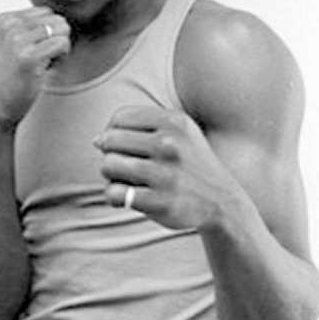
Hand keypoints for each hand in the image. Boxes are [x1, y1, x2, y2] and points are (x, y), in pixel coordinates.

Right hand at [0, 7, 70, 125]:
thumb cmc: (12, 74)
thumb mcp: (13, 42)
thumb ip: (31, 26)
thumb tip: (64, 21)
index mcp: (5, 20)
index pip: (46, 13)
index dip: (49, 32)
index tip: (37, 49)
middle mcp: (10, 26)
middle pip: (57, 19)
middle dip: (57, 38)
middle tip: (45, 57)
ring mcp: (18, 41)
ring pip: (62, 29)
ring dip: (61, 47)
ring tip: (46, 62)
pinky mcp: (29, 57)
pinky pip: (62, 43)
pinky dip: (62, 56)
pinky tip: (49, 68)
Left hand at [95, 106, 241, 230]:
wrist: (222, 201)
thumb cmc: (188, 161)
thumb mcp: (177, 130)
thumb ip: (139, 125)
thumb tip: (97, 140)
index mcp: (174, 121)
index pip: (119, 117)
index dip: (113, 131)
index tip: (125, 145)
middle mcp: (170, 144)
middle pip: (109, 139)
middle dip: (110, 153)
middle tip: (125, 164)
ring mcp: (165, 174)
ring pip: (107, 165)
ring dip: (110, 174)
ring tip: (125, 179)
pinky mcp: (159, 202)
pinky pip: (113, 192)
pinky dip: (113, 196)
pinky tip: (126, 197)